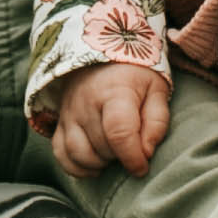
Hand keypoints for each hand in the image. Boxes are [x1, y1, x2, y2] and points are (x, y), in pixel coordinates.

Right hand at [49, 60, 167, 177]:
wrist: (103, 50)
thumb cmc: (135, 75)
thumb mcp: (157, 90)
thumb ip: (157, 122)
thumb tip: (146, 153)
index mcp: (115, 91)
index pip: (119, 133)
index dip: (132, 158)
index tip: (143, 168)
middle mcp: (86, 102)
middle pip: (101, 147)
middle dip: (120, 157)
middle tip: (131, 149)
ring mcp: (69, 112)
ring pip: (78, 154)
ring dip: (99, 164)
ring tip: (114, 155)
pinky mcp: (59, 122)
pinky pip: (60, 154)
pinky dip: (77, 167)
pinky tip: (95, 163)